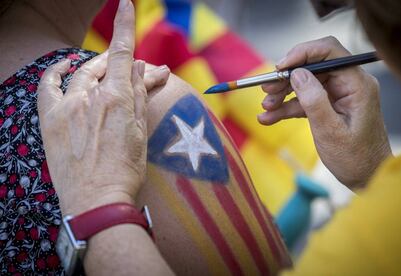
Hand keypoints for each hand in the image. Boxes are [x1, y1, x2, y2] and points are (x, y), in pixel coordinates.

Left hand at [37, 0, 169, 214]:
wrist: (96, 202)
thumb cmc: (125, 171)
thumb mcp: (141, 132)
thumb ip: (140, 95)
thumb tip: (144, 67)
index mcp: (117, 100)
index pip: (122, 53)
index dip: (124, 25)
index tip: (124, 4)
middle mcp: (90, 97)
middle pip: (106, 65)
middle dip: (121, 61)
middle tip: (134, 67)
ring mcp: (67, 107)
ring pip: (82, 73)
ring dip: (96, 66)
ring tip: (107, 68)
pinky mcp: (51, 120)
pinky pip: (50, 86)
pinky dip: (57, 71)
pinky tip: (65, 64)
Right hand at [258, 36, 391, 188]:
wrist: (367, 178)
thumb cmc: (355, 158)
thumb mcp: (330, 131)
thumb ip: (314, 100)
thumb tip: (297, 74)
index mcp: (357, 85)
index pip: (329, 51)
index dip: (302, 53)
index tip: (279, 67)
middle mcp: (349, 84)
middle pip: (313, 67)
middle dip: (287, 77)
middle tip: (266, 90)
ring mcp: (338, 95)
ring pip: (305, 83)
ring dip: (283, 94)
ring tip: (266, 108)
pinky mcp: (329, 107)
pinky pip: (304, 100)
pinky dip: (287, 108)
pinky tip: (269, 118)